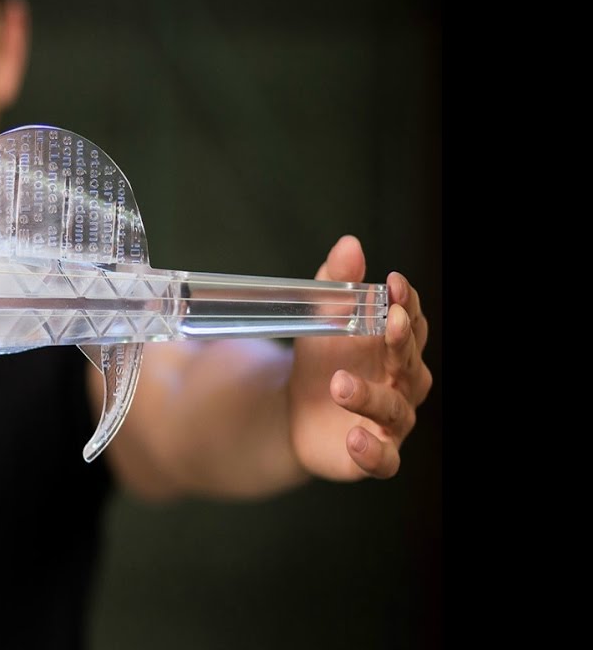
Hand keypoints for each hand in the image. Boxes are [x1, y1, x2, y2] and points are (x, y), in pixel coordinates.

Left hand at [287, 235, 431, 479]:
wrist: (294, 413)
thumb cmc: (322, 363)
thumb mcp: (322, 321)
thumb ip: (337, 285)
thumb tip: (350, 244)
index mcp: (395, 348)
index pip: (411, 323)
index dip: (406, 303)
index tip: (392, 283)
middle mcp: (402, 384)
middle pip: (411, 363)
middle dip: (401, 342)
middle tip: (387, 322)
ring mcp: (391, 422)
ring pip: (394, 410)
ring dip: (370, 396)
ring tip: (339, 383)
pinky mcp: (374, 456)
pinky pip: (384, 461)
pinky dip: (373, 452)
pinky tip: (354, 438)